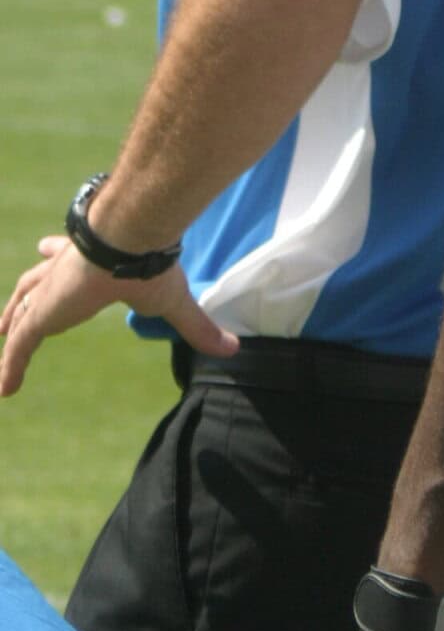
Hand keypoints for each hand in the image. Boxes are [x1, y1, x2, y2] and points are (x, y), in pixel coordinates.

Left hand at [0, 237, 238, 398]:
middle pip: (34, 281)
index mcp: (90, 259)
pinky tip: (4, 390)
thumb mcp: (173, 301)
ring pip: (21, 312)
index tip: (46, 250)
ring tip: (1, 338)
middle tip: (12, 308)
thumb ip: (196, 326)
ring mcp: (49, 294)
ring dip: (9, 326)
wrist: (128, 240)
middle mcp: (63, 270)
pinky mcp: (40, 315)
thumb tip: (233, 349)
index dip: (54, 257)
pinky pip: (18, 348)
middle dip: (24, 293)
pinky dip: (9, 369)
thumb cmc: (151, 264)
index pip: (66, 257)